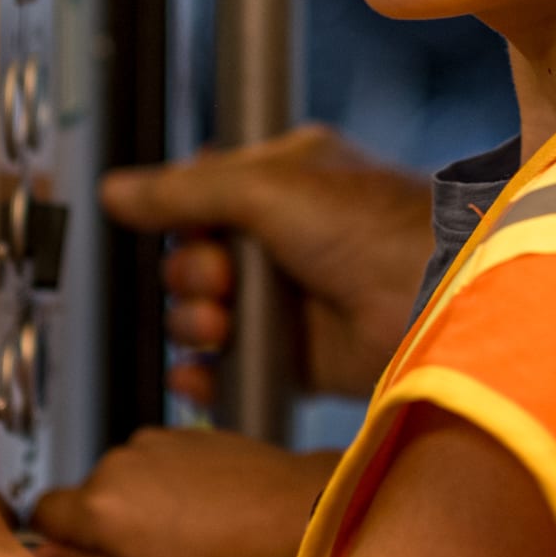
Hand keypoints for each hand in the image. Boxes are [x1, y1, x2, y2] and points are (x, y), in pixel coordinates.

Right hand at [31, 428, 340, 556]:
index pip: (41, 513)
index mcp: (98, 507)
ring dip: (143, 508)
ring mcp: (151, 443)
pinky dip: (171, 487)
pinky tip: (206, 514)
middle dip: (109, 528)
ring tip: (189, 540)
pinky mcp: (182, 433)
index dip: (58, 538)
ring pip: (125, 482)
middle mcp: (117, 464)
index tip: (81, 555)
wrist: (291, 511)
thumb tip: (48, 556)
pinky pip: (157, 464)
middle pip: (88, 499)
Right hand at [102, 125, 436, 397]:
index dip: (183, 216)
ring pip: (204, 315)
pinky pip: (231, 368)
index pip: (203, 195)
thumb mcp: (267, 187)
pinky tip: (201, 374)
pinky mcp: (299, 358)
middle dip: (191, 274)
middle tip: (219, 279)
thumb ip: (184, 191)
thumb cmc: (379, 226)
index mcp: (285, 180)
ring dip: (194, 323)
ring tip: (221, 324)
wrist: (439, 299)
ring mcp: (292, 300)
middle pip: (193, 259)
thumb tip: (117, 190)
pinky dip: (207, 375)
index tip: (184, 227)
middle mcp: (287, 238)